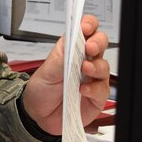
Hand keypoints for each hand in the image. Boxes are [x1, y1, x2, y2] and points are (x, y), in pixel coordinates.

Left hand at [20, 14, 110, 135]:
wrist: (38, 116)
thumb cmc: (42, 90)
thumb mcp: (46, 72)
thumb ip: (61, 59)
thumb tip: (73, 46)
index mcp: (71, 49)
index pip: (85, 30)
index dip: (88, 25)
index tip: (84, 27)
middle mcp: (85, 61)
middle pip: (100, 44)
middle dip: (98, 42)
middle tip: (89, 47)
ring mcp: (92, 78)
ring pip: (104, 66)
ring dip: (95, 66)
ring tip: (84, 70)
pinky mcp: (96, 96)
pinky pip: (102, 89)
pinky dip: (93, 88)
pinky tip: (82, 90)